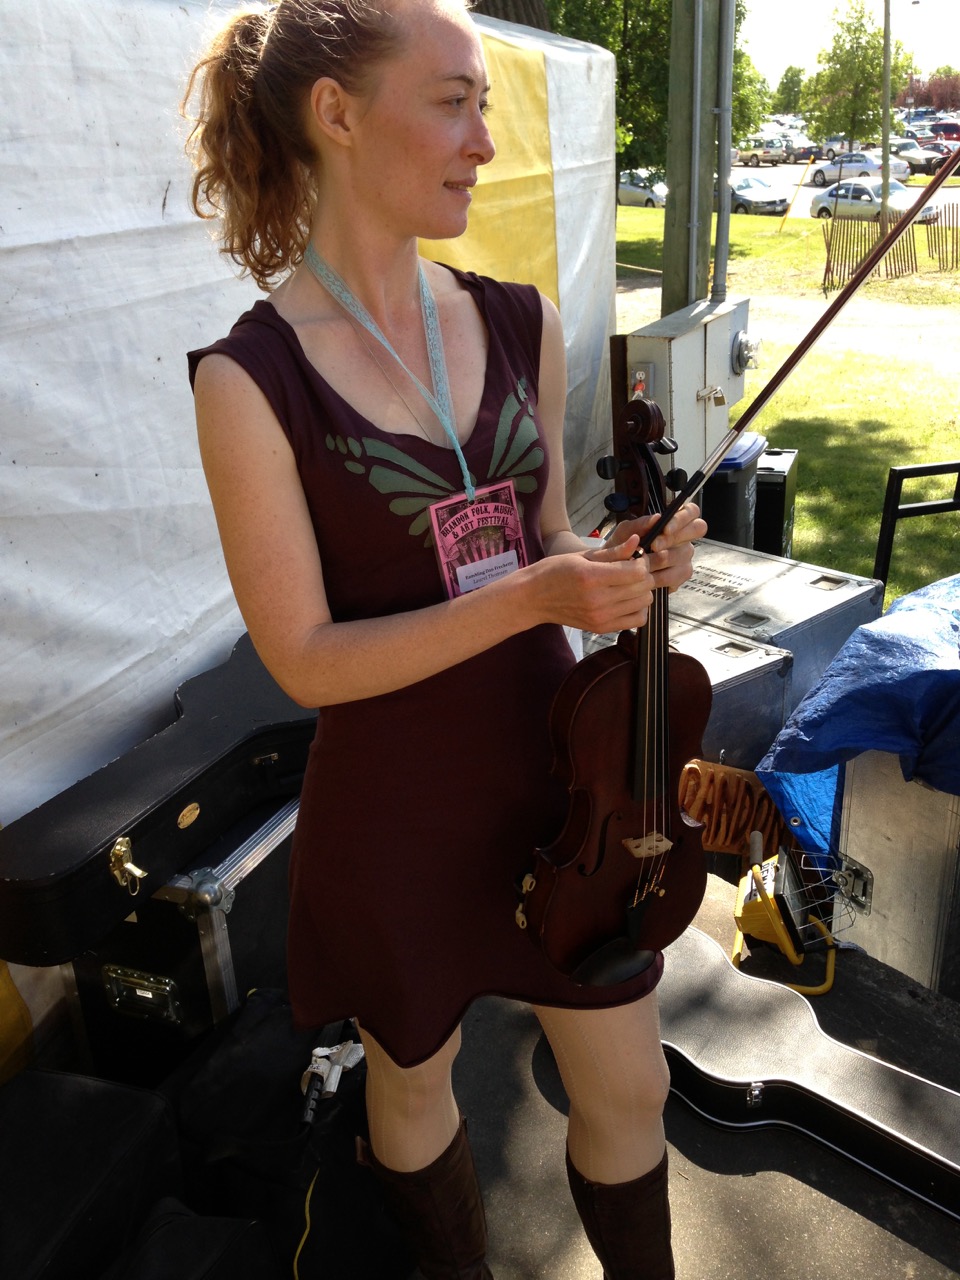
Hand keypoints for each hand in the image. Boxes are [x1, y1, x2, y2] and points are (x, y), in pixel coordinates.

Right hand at [528, 533, 655, 633]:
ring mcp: (601, 617)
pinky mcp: (602, 628)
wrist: (534, 598)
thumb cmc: (554, 572)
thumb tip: (638, 541)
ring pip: (644, 603)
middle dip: (644, 575)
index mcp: (592, 577)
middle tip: (633, 569)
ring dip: (642, 591)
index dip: (641, 562)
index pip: (636, 571)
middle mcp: (598, 600)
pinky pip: (637, 621)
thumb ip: (613, 551)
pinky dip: (638, 609)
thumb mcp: (582, 555)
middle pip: (643, 587)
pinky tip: (627, 600)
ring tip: (629, 584)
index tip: (635, 558)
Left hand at [600, 503, 705, 594]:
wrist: (616, 569)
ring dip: (663, 560)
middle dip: (674, 538)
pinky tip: (650, 577)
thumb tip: (656, 518)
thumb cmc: (623, 546)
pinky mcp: (682, 574)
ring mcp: (685, 555)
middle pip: (698, 529)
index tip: (665, 528)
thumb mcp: (625, 532)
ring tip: (645, 564)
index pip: (691, 510)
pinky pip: (680, 575)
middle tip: (654, 546)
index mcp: (672, 521)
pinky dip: (662, 577)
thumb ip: (639, 524)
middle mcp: (683, 536)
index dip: (682, 518)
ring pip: (685, 554)